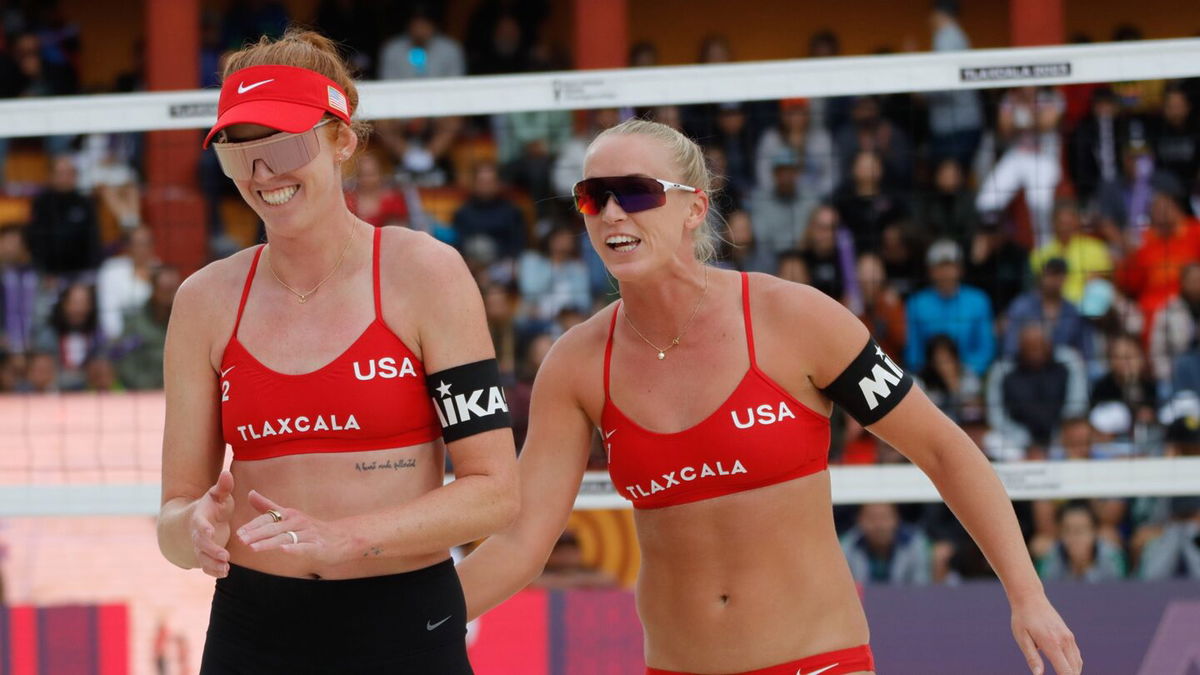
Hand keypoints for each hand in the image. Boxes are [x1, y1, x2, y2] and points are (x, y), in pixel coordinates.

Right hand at [190, 470, 234, 577]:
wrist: (201, 519)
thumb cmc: (213, 505)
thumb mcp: (218, 495)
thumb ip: (223, 486)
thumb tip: (227, 473)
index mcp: (199, 518)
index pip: (199, 524)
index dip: (203, 528)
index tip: (210, 532)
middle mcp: (197, 534)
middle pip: (200, 545)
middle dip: (211, 551)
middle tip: (225, 556)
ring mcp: (200, 547)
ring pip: (202, 559)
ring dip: (212, 565)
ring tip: (226, 569)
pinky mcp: (205, 556)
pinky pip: (206, 566)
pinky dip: (214, 571)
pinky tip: (225, 573)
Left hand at [236, 490, 350, 567]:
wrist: (342, 537)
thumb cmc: (313, 528)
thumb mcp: (290, 515)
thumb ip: (269, 506)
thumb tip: (250, 493)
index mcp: (290, 515)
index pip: (269, 518)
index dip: (253, 526)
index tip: (238, 533)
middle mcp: (298, 522)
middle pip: (274, 528)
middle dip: (256, 534)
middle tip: (240, 540)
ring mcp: (309, 534)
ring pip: (286, 538)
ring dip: (269, 542)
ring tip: (253, 548)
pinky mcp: (318, 546)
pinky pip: (305, 547)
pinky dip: (294, 548)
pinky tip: (283, 550)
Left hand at [1011, 595, 1081, 673]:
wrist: (1030, 598)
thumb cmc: (1022, 618)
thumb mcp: (1022, 638)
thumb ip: (1032, 658)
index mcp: (1052, 643)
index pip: (1066, 671)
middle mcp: (1064, 641)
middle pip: (1074, 670)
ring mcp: (1069, 637)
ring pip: (1077, 663)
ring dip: (1073, 672)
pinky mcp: (1069, 635)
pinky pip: (1076, 655)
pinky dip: (1074, 665)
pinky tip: (1066, 669)